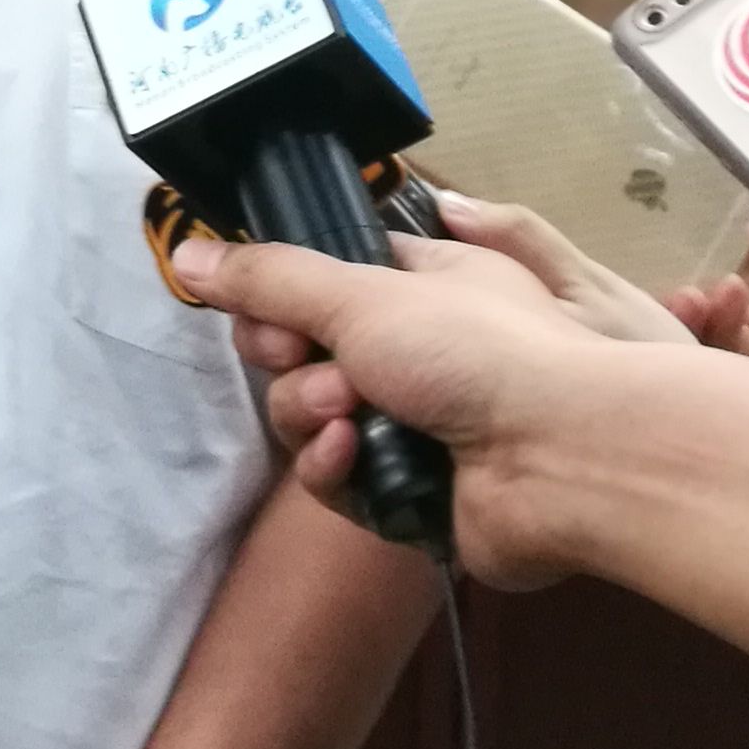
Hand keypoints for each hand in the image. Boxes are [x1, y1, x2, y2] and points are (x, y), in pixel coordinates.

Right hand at [174, 214, 620, 582]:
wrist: (561, 457)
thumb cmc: (476, 349)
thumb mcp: (363, 292)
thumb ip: (268, 277)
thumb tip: (186, 254)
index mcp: (425, 284)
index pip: (325, 281)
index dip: (283, 297)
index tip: (265, 308)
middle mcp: (420, 352)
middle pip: (304, 355)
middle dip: (291, 362)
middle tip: (307, 363)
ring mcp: (416, 426)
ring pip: (313, 420)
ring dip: (312, 413)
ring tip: (347, 414)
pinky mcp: (410, 494)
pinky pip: (337, 480)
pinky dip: (335, 467)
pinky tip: (353, 455)